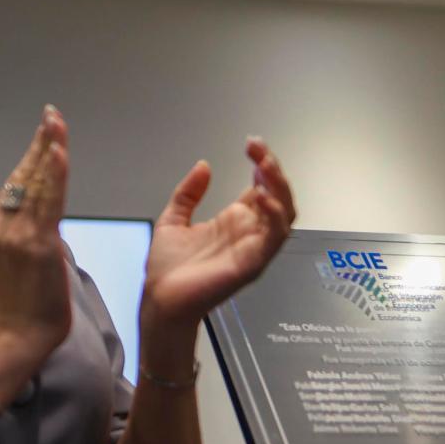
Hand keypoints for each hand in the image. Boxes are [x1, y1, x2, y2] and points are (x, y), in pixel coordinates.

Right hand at [0, 105, 70, 351]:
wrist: (20, 335)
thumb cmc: (25, 304)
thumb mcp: (20, 259)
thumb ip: (30, 232)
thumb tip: (47, 215)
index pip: (16, 182)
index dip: (32, 154)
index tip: (45, 131)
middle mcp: (2, 226)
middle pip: (24, 175)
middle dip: (40, 142)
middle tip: (52, 113)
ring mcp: (18, 234)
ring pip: (37, 183)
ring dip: (48, 149)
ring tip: (56, 121)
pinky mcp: (37, 245)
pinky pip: (48, 203)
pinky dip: (54, 175)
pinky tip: (59, 152)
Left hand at [141, 137, 295, 335]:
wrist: (160, 299)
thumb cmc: (168, 268)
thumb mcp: (173, 219)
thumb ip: (189, 193)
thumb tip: (203, 165)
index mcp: (234, 221)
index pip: (261, 188)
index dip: (262, 164)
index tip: (252, 144)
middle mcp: (249, 233)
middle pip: (278, 196)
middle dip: (274, 170)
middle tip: (258, 149)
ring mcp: (254, 248)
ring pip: (285, 214)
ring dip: (280, 188)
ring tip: (265, 166)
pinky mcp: (253, 263)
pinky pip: (275, 237)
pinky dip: (275, 215)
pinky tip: (261, 196)